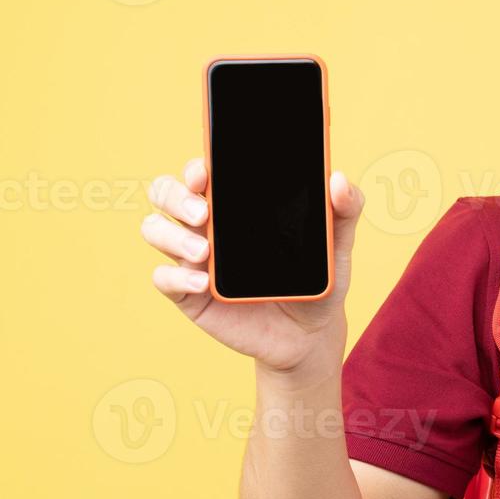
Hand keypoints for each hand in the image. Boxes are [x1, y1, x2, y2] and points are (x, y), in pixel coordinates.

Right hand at [141, 157, 365, 378]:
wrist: (311, 331)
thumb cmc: (317, 277)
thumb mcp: (338, 243)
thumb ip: (345, 208)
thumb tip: (338, 180)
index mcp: (236, 203)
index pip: (201, 173)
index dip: (195, 167)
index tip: (205, 173)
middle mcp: (207, 224)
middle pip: (166, 193)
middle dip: (176, 196)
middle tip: (204, 212)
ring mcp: (193, 258)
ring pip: (154, 229)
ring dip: (171, 235)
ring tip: (204, 252)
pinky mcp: (189, 293)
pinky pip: (163, 278)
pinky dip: (176, 276)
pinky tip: (203, 282)